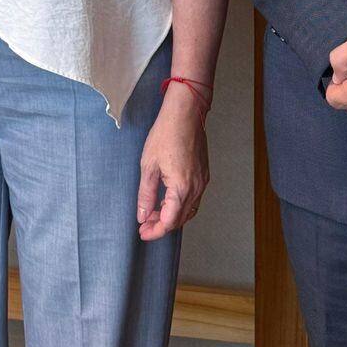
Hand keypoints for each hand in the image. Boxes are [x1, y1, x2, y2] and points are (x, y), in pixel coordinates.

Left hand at [136, 82, 209, 240]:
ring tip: (153, 214)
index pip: (169, 221)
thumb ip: (146, 194)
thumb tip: (142, 215)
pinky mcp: (204, 174)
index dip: (155, 231)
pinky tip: (168, 200)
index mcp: (181, 189)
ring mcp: (202, 182)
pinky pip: (194, 199)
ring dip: (172, 216)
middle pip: (180, 219)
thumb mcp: (149, 165)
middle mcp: (196, 189)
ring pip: (188, 210)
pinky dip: (180, 205)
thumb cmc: (166, 134)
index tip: (143, 233)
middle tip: (145, 224)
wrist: (186, 113)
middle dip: (161, 225)